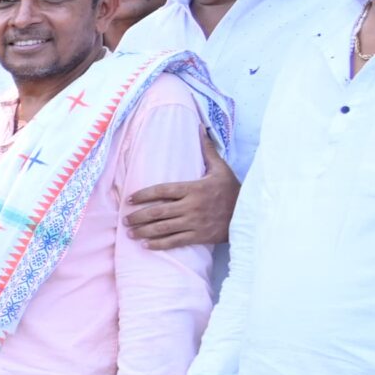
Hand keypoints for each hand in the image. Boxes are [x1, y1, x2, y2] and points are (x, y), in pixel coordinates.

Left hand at [125, 139, 239, 249]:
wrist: (248, 212)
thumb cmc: (231, 189)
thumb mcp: (221, 168)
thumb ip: (207, 150)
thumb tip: (201, 128)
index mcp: (194, 188)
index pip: (163, 190)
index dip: (144, 195)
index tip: (130, 199)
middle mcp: (191, 206)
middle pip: (158, 211)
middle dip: (139, 216)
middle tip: (125, 219)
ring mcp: (194, 222)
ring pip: (163, 228)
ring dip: (144, 231)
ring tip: (130, 233)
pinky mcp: (199, 236)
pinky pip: (175, 241)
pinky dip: (159, 244)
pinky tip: (146, 245)